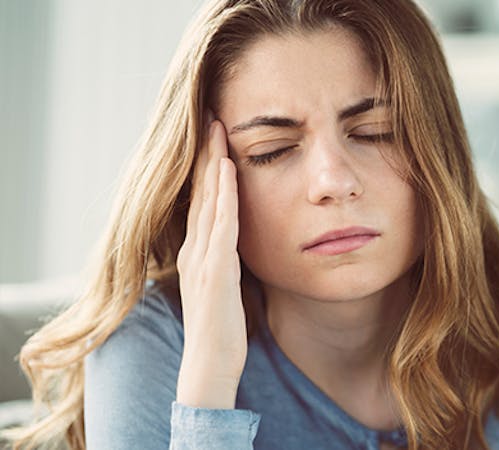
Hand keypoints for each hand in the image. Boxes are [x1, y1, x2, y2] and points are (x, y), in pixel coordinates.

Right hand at [175, 118, 246, 408]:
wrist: (210, 366)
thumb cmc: (223, 330)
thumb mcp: (225, 287)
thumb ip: (228, 261)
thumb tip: (241, 242)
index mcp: (198, 252)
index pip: (202, 200)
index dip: (207, 166)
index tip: (215, 134)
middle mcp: (195, 249)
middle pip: (201, 192)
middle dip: (207, 152)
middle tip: (212, 116)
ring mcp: (202, 259)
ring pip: (208, 200)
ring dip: (214, 162)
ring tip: (218, 128)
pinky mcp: (215, 271)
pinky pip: (221, 225)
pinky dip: (224, 195)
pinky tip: (229, 169)